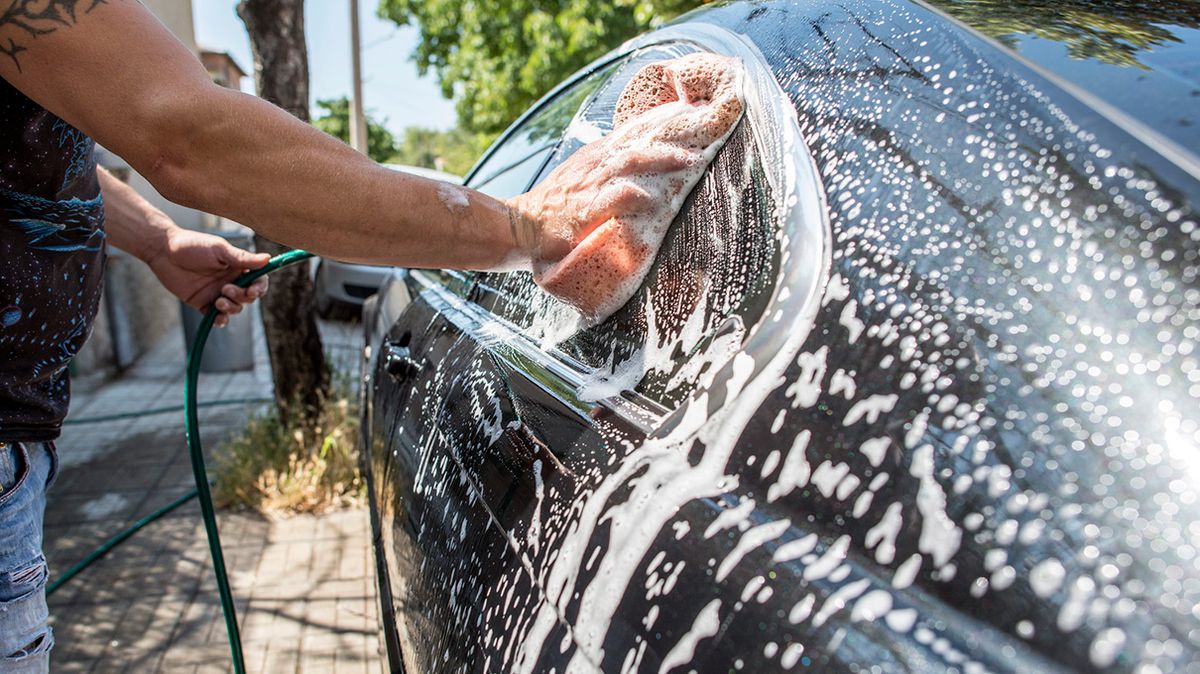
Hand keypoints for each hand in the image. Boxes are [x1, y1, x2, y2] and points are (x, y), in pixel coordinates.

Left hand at [148, 227, 270, 327]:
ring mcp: (217, 293)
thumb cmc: (192, 245)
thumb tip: (268, 259)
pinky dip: (220, 320)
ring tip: (218, 301)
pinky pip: (217, 317)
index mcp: (237, 267)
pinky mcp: (203, 303)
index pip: (257, 280)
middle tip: (226, 289)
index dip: (260, 287)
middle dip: (242, 297)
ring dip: (231, 308)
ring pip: (235, 308)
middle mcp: (230, 281)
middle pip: (248, 297)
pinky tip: (218, 318)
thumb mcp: (219, 250)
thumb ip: (242, 258)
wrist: (163, 251)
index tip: (254, 290)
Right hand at [506, 53, 743, 319]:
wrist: (519, 225)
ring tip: (689, 160)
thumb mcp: (581, 180)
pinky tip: (651, 197)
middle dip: (671, 141)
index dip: (663, 125)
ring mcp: (588, 186)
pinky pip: (610, 198)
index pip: (633, 133)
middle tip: (702, 142)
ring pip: (629, 163)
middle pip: (638, 144)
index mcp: (596, 157)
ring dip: (661, 158)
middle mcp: (595, 166)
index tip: (693, 119)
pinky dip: (632, 195)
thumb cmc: (554, 208)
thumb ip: (609, 172)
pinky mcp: (581, 211)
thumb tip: (642, 167)